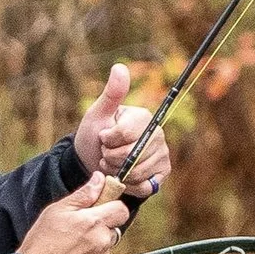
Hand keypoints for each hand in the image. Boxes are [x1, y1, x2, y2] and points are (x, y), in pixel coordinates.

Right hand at [17, 176, 132, 253]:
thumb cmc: (40, 245)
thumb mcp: (55, 212)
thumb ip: (83, 195)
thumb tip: (100, 179)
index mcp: (93, 222)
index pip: (121, 210)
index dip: (112, 209)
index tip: (101, 211)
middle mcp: (102, 241)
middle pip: (113, 230)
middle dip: (100, 230)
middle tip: (77, 235)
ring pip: (106, 249)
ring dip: (95, 249)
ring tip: (71, 253)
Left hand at [73, 63, 172, 196]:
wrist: (92, 161)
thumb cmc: (95, 134)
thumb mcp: (97, 114)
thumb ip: (111, 94)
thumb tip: (120, 67)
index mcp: (144, 117)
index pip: (125, 133)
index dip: (108, 140)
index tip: (102, 137)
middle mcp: (158, 135)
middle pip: (131, 155)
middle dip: (110, 158)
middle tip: (104, 153)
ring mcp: (162, 155)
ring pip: (137, 172)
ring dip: (117, 173)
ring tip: (111, 164)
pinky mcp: (161, 174)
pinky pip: (145, 186)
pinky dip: (128, 185)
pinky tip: (121, 177)